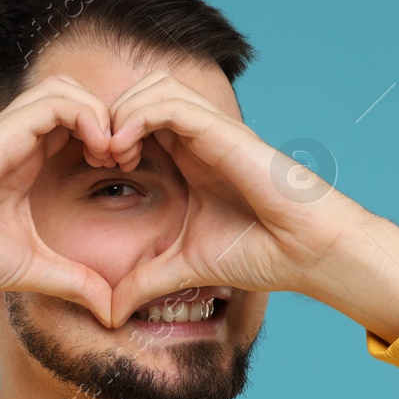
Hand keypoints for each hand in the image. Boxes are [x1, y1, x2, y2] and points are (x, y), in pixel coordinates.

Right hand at [0, 76, 121, 323]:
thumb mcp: (33, 270)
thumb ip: (74, 281)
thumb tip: (110, 312)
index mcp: (25, 164)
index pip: (76, 126)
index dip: (109, 139)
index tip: (123, 173)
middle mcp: (18, 142)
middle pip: (76, 98)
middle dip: (111, 120)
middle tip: (126, 159)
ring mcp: (9, 134)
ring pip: (68, 89)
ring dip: (102, 114)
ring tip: (113, 153)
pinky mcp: (1, 133)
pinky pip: (55, 101)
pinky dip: (87, 115)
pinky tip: (99, 149)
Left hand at [103, 71, 398, 339]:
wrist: (305, 252)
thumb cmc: (258, 253)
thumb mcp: (183, 267)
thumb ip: (145, 281)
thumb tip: (108, 312)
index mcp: (189, 156)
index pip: (137, 118)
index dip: (107, 134)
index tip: (94, 170)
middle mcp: (199, 136)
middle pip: (140, 91)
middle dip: (108, 116)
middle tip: (96, 157)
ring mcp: (212, 131)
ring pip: (153, 86)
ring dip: (120, 113)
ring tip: (110, 154)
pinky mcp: (223, 133)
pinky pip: (169, 103)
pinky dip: (137, 117)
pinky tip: (124, 152)